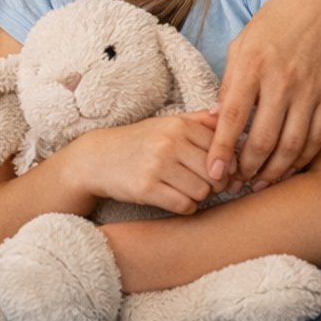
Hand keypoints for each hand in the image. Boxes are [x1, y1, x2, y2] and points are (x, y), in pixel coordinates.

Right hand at [50, 113, 217, 215]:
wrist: (96, 159)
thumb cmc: (138, 142)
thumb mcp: (166, 124)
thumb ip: (198, 119)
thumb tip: (224, 113)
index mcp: (178, 125)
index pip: (221, 150)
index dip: (224, 165)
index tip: (216, 171)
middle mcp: (168, 142)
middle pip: (215, 173)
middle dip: (214, 184)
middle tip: (202, 184)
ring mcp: (156, 165)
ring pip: (202, 191)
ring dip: (198, 197)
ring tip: (185, 190)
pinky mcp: (146, 188)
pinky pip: (184, 205)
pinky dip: (185, 207)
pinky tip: (175, 200)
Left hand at [205, 0, 320, 188]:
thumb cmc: (273, 25)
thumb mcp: (241, 47)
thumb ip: (229, 84)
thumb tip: (213, 121)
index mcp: (252, 66)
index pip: (232, 117)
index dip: (222, 150)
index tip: (213, 173)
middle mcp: (282, 81)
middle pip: (263, 139)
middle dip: (247, 169)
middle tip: (234, 185)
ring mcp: (310, 90)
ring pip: (291, 145)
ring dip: (273, 171)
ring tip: (258, 184)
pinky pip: (317, 138)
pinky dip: (301, 159)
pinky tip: (286, 168)